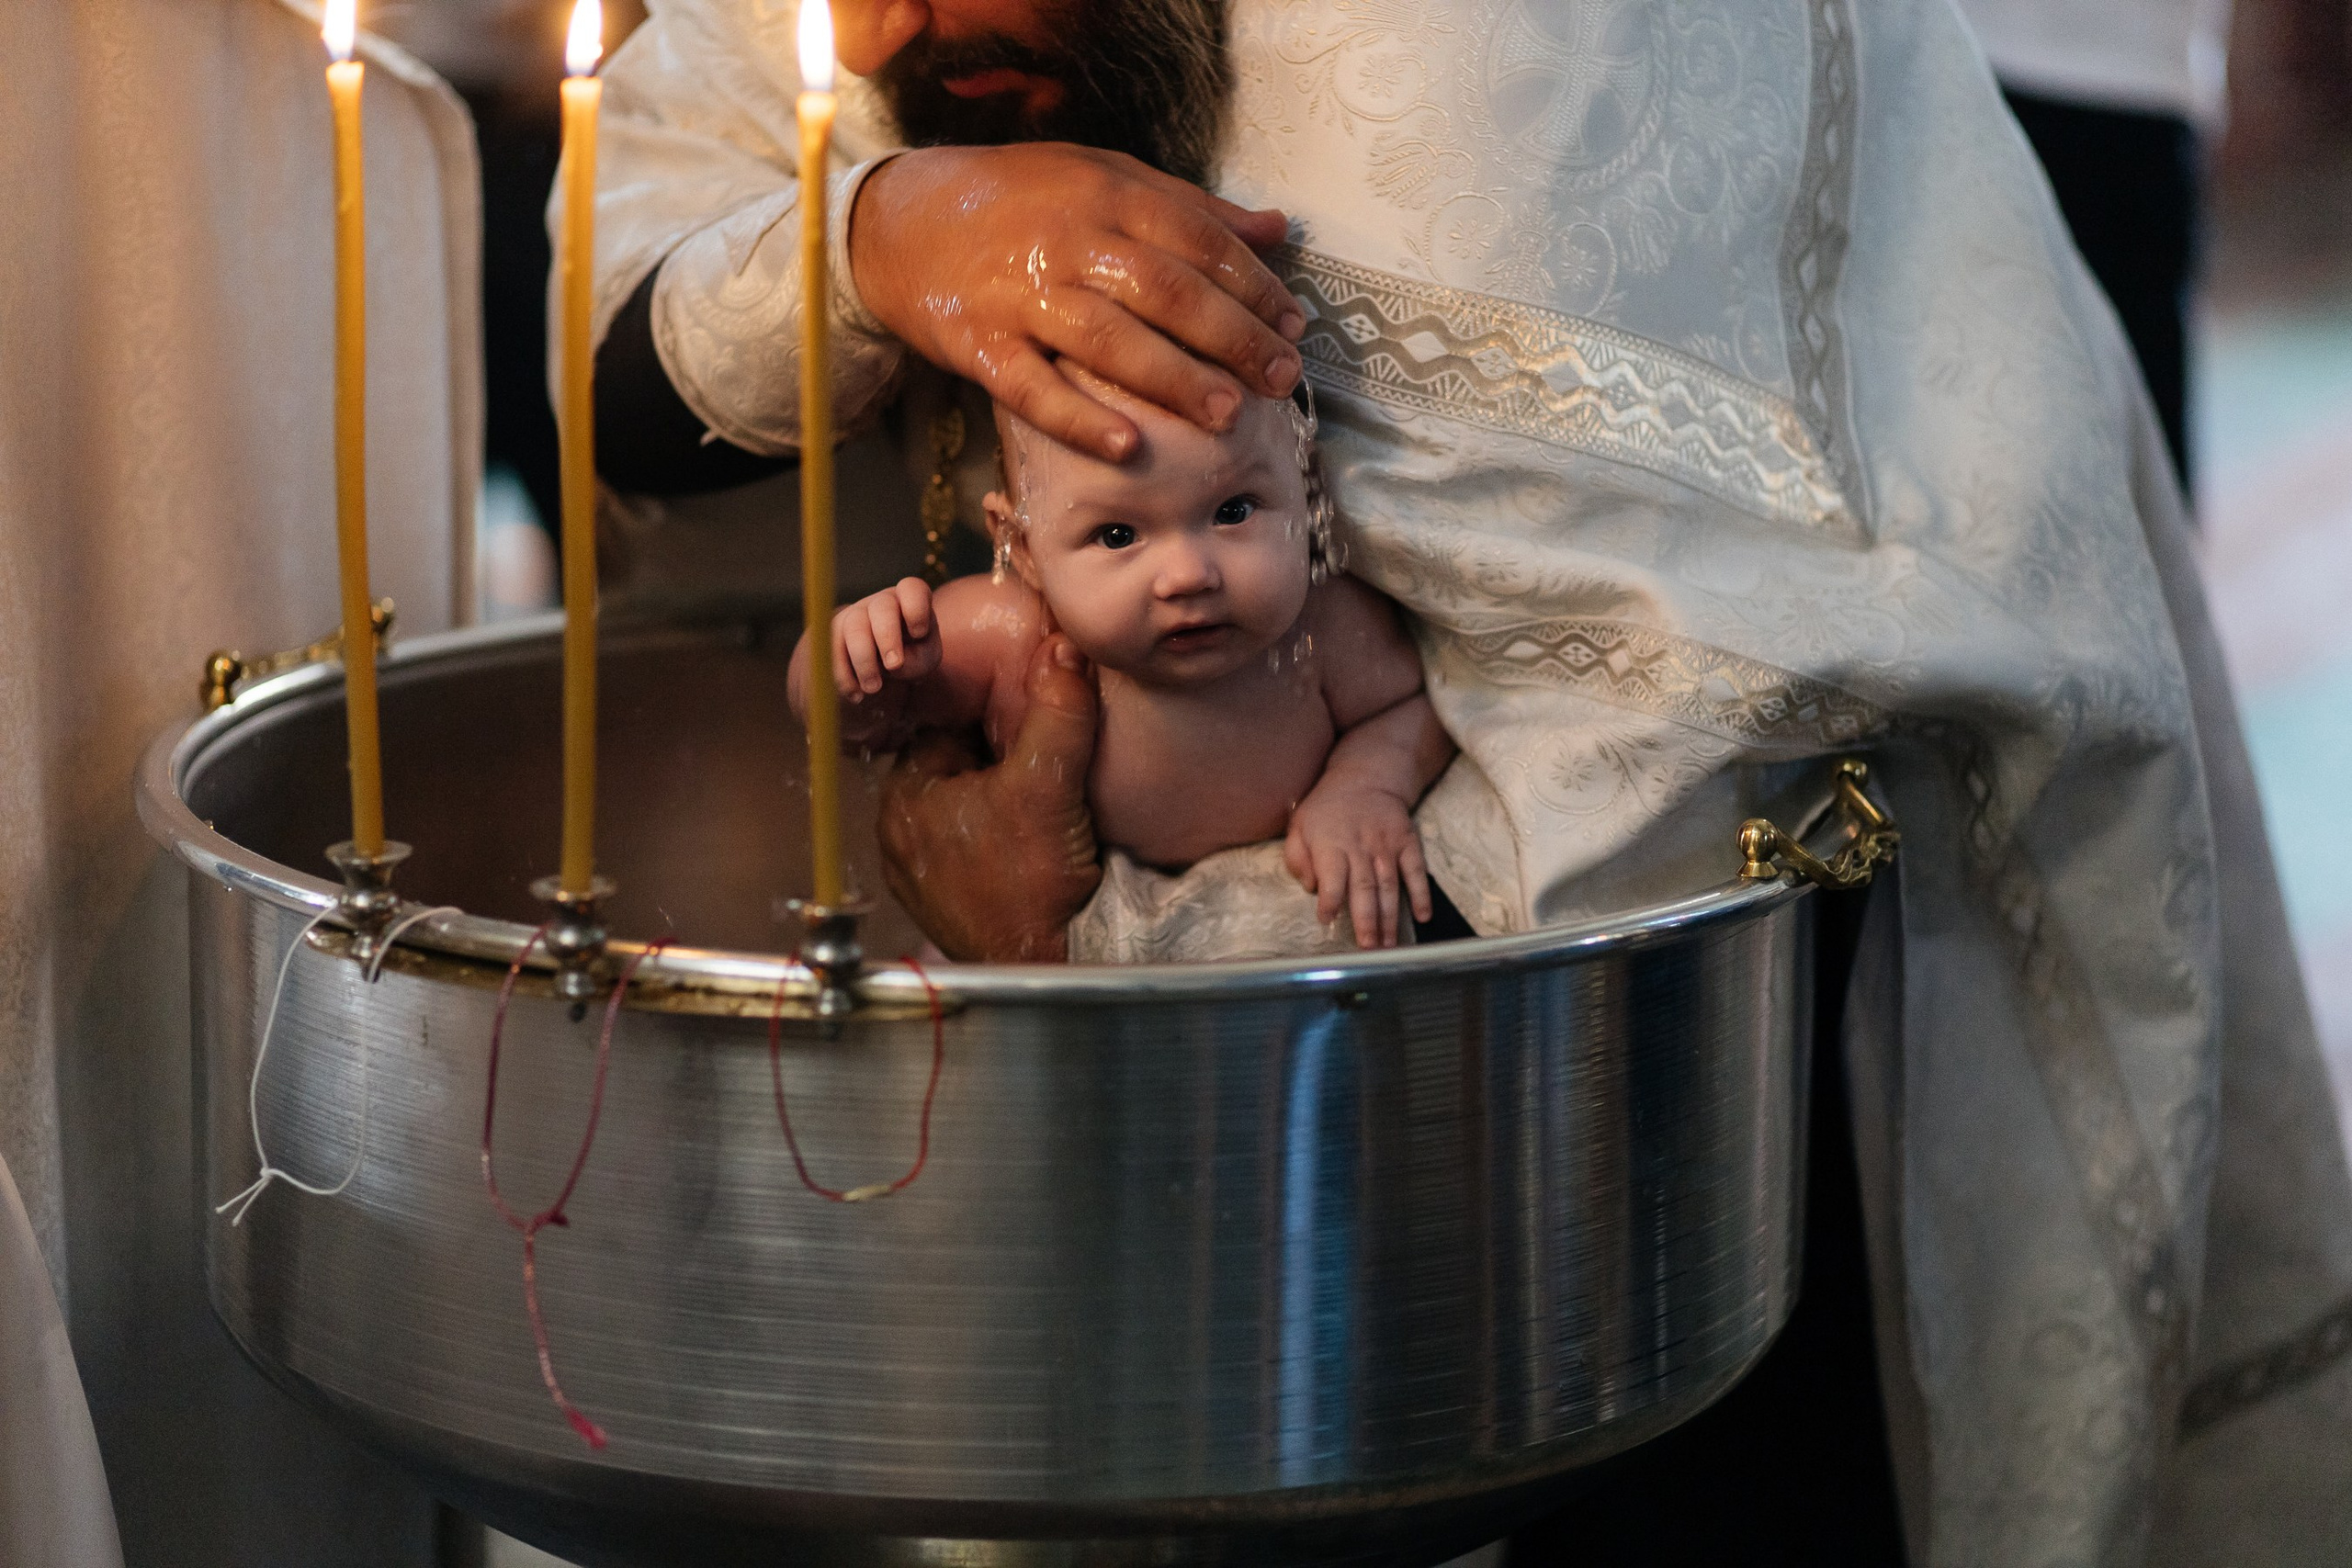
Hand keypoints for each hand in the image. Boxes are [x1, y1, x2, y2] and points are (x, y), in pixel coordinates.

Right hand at [834, 577, 940, 700]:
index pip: (912, 589)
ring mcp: (856, 614)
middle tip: (894, 666)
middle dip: (887, 637)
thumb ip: (918, 660)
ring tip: (873, 689)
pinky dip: (843, 675)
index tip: (919, 633)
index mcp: (910, 601)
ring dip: (864, 661)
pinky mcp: (833, 632)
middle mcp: (882, 602)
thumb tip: (894, 664)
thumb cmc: (911, 658)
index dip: (915, 608)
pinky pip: (831, 649)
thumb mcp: (924, 662)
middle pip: (882, 608)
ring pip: (855, 628)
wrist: (881, 671)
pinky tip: (855, 693)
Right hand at [850, 144, 1305, 462]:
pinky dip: (1080, 420)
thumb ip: (1188, 205)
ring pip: (1109, 340)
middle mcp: (1068, 241)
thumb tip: (1274, 228)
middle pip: (1166, 291)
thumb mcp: (1101, 178)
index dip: (1252, 284)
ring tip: (1228, 415)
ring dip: (1174, 380)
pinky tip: (1129, 448)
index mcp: (1107, 195)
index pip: (1197, 240)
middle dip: (1231, 337)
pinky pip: (1033, 389)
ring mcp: (1022, 296)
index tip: (1294, 325)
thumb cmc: (1017, 201)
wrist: (899, 220)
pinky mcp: (979, 344)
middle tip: (1280, 378)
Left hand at [876, 635, 1101, 960]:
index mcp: (903, 801)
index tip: (1031, 714)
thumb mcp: (1049, 780)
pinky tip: (1038, 839)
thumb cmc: (1032, 883)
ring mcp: (923, 880)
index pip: (946, 730)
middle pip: (957, 769)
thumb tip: (1062, 648)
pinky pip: (975, 850)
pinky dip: (1003, 838)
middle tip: (1047, 755)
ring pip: (968, 810)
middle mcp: (900, 841)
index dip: (993, 716)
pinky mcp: (950, 909)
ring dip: (1004, 799)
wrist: (1048, 968)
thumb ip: (1057, 709)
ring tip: (1047, 796)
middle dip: (999, 757)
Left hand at [1283, 782, 1433, 948]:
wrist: (1366, 779)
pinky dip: (1421, 894)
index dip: (1329, 901)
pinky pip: (1416, 871)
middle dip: (1366, 920)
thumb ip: (1297, 858)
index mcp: (1331, 846)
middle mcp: (1361, 849)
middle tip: (1367, 948)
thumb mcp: (1299, 827)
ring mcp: (1387, 847)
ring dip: (1390, 918)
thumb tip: (1311, 887)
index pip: (1332, 879)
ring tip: (1389, 945)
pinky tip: (1423, 916)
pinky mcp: (1408, 844)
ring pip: (1389, 886)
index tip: (1327, 921)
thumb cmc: (1326, 810)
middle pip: (1364, 889)